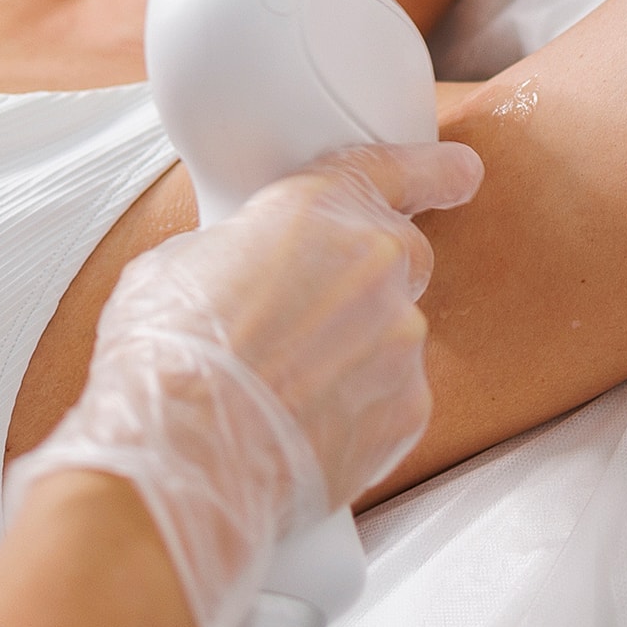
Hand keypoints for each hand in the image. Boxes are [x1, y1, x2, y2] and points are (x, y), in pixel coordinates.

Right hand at [4, 140, 482, 626]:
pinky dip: (358, 412)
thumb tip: (243, 269)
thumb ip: (240, 249)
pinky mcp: (408, 410)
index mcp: (318, 208)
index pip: (393, 169)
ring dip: (352, 357)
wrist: (180, 457)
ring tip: (279, 394)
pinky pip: (393, 398)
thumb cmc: (165, 357)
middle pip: (400, 259)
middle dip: (364, 285)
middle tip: (302, 324)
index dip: (433, 170)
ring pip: (392, 337)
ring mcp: (399, 339)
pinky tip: (302, 429)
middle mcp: (374, 263)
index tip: (461, 173)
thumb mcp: (181, 262)